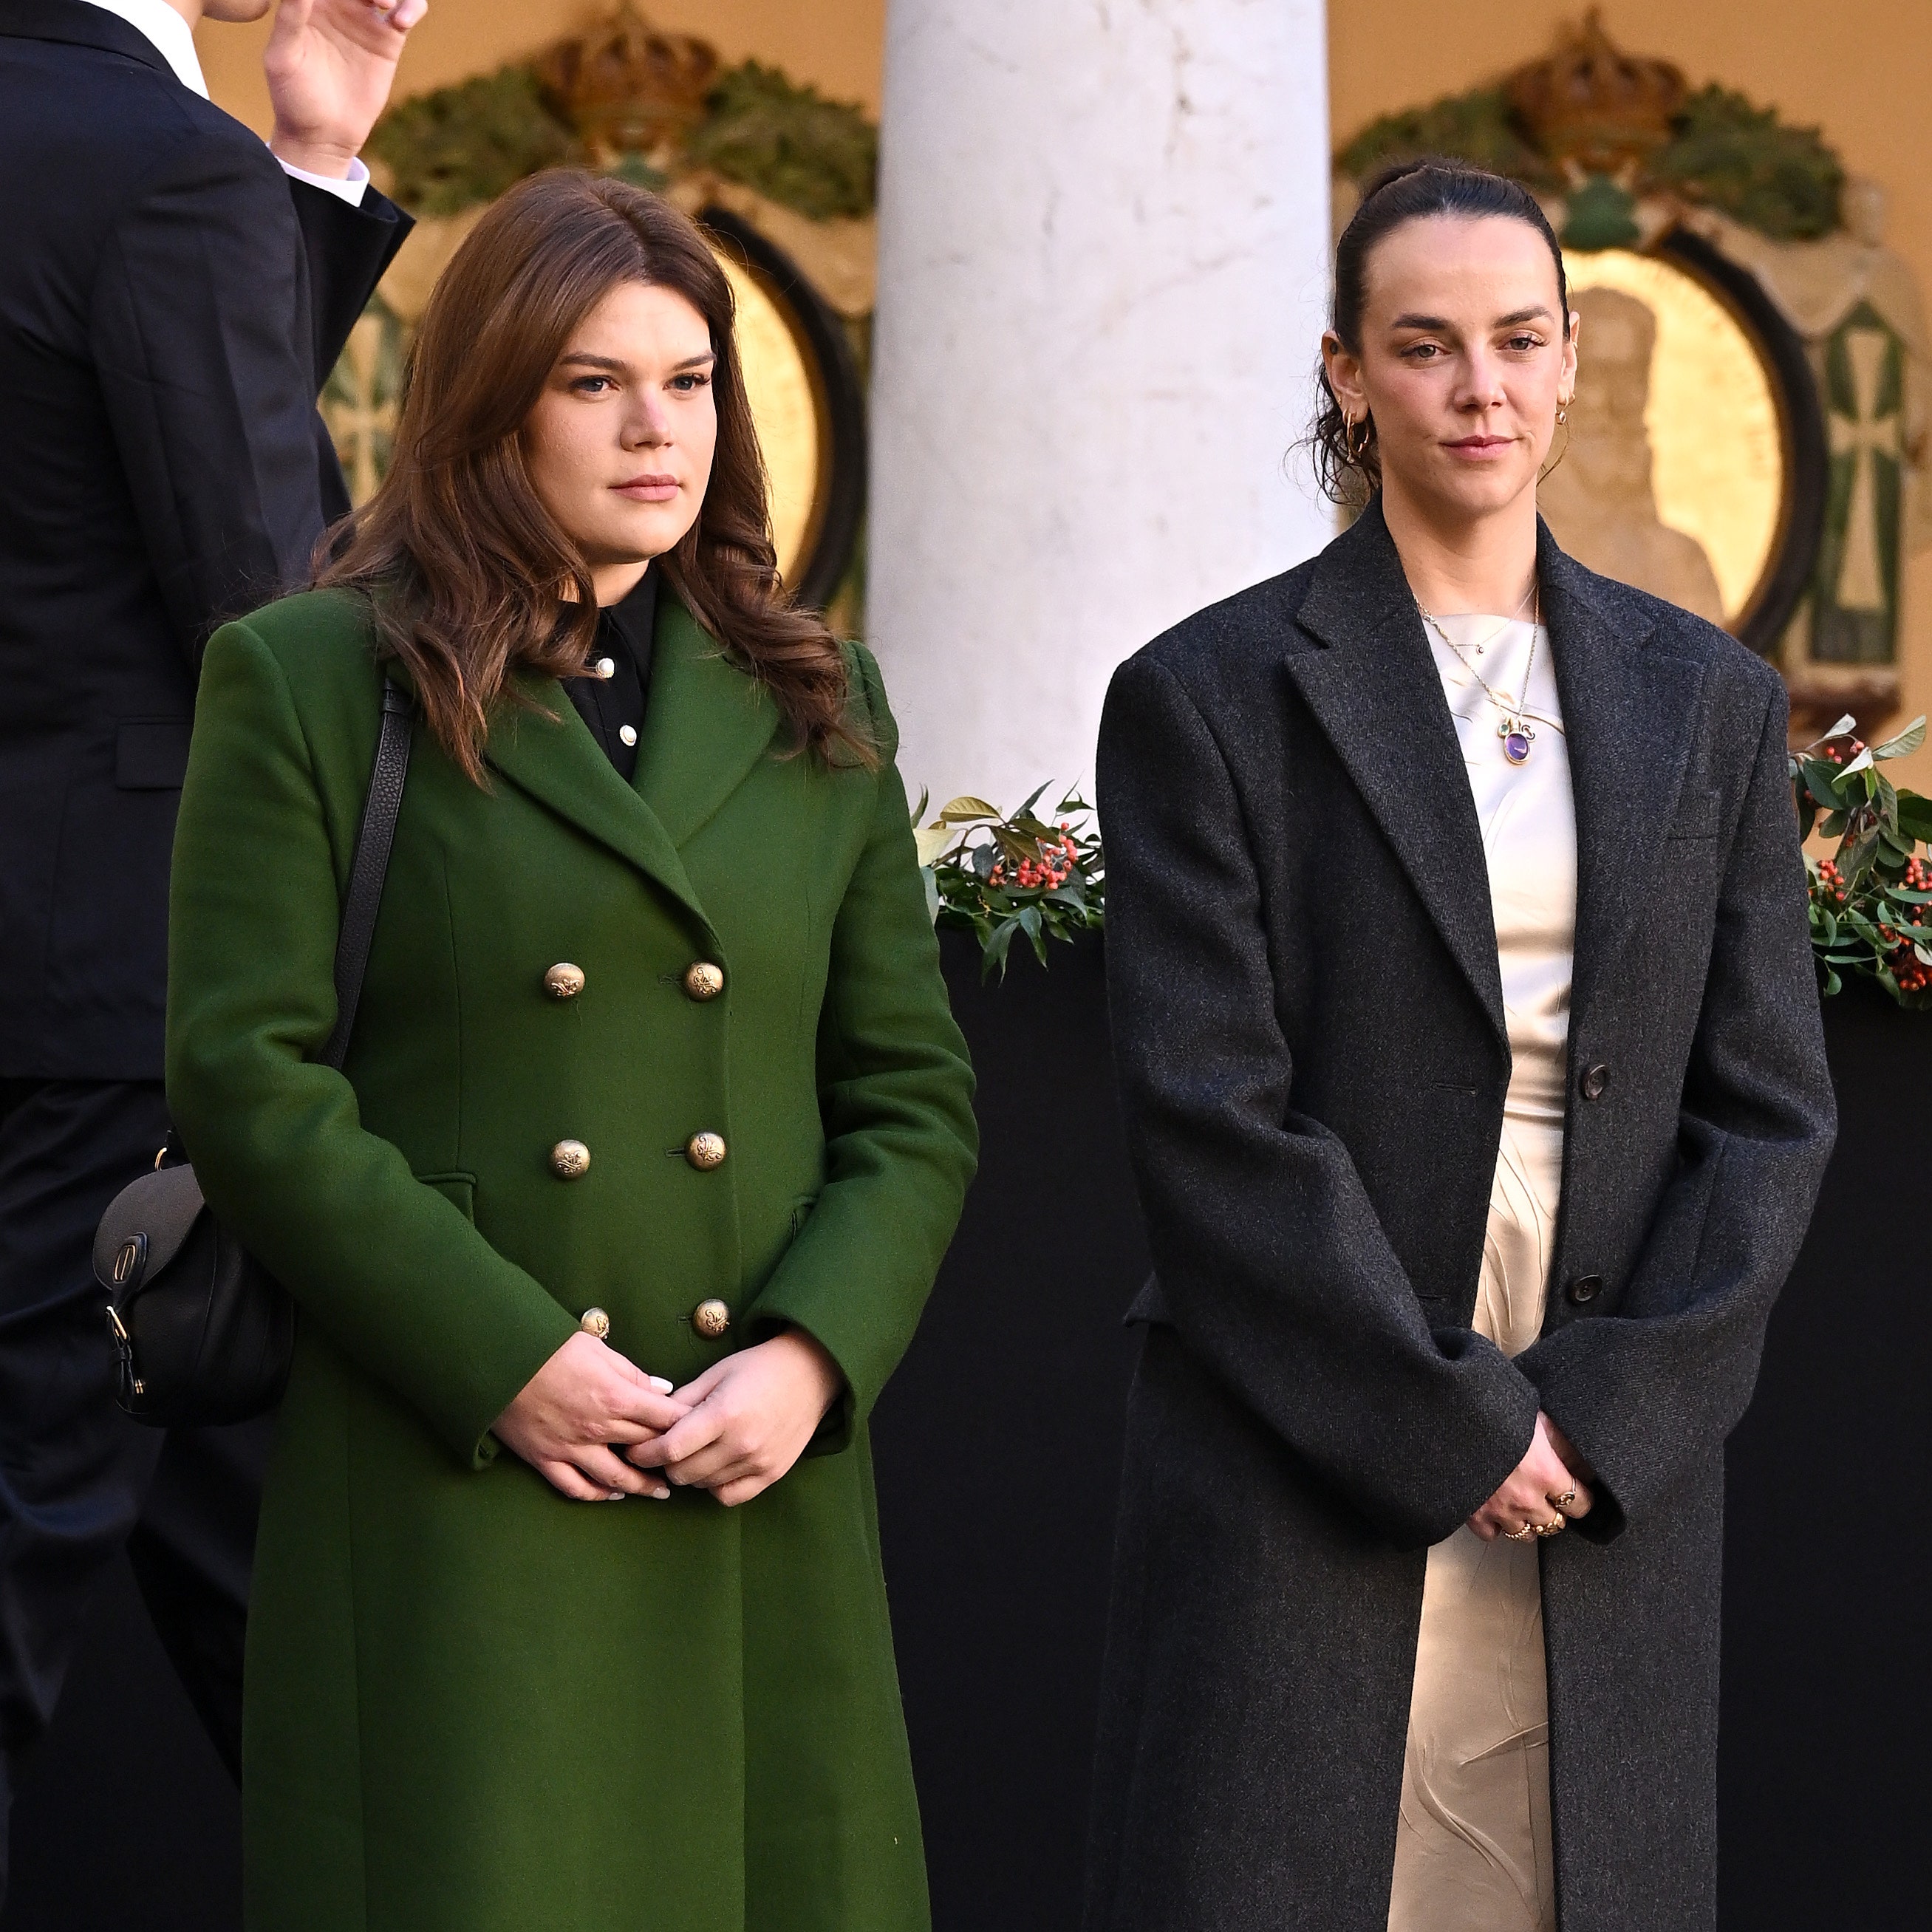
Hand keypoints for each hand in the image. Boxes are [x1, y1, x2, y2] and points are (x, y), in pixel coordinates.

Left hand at [264, 0, 425, 179]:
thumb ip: (290, 17)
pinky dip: (411, 7)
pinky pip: (406, 11)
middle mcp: (336, 2)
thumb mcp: (283, 57)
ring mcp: (363, 18)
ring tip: (386, 4)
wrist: (322, 134)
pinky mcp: (388, 39)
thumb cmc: (293, 97)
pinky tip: (401, 21)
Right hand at [492, 1331, 691, 1502]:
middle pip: (645, 1447)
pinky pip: (575, 1486)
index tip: (703, 1431)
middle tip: (690, 1464)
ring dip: (641, 1487)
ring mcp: (570, 1448)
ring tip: (660, 1491)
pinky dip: (596, 1494)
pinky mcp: (545, 1459)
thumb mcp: (598, 1349)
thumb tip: (662, 1390)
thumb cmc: (549, 1347)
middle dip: (670, 1456)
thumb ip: (633, 1374)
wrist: (497, 1359)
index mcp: (615, 1397)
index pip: (664, 1419)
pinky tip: (612, 1495)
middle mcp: (597, 1428)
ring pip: (615, 1478)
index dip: (687, 1426)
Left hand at [628, 1330, 844, 1507]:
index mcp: (724, 1414)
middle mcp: (741, 1443)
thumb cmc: (759, 1367)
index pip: (671, 1448)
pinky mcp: (772, 1473)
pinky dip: (715, 1486)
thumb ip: (682, 1401)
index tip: (635, 1449)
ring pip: (703, 1485)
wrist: (811, 1372)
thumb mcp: (716, 1373)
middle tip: (663, 1448)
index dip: (645, 1453)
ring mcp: (758, 1462)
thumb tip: (650, 1423)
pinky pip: (730, 1496)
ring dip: (690, 1473)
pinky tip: (715, 1467)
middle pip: (682, 1472)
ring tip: (692, 1452)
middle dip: (665, 1462)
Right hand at [1466, 1410, 1594, 1541]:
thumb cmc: (1494, 1413)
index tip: (1580, 1493)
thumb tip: (1587, 1466)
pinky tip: (1496, 1509)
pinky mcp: (1474, 1514)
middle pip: (1555, 1523)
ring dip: (1528, 1520)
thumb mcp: (1537, 1419)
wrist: (1452, 1418)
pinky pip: (1493, 1535)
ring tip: (1522, 1504)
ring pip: (1526, 1534)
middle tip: (1547, 1495)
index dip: (1583, 1498)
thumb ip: (1564, 1444)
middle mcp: (1527, 1499)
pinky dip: (1495, 1526)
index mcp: (1546, 1474)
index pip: (1580, 1504)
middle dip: (1554, 1510)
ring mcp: (1500, 1510)